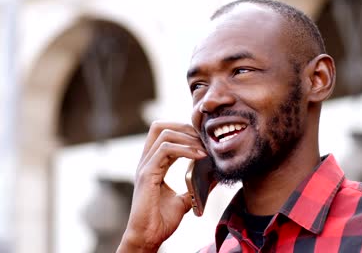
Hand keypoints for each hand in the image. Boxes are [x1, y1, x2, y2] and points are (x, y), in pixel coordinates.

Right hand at [117, 121, 206, 252]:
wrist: (149, 237)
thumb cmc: (161, 220)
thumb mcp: (184, 199)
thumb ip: (195, 187)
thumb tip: (214, 177)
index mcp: (153, 164)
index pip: (165, 133)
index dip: (185, 130)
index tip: (204, 139)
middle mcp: (146, 161)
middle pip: (160, 126)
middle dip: (185, 127)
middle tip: (204, 139)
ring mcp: (145, 166)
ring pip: (163, 133)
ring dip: (187, 137)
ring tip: (204, 148)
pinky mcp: (146, 174)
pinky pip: (165, 150)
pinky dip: (185, 149)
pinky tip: (199, 156)